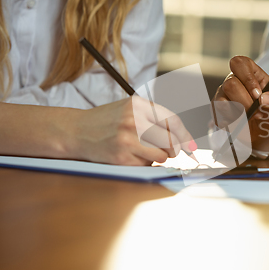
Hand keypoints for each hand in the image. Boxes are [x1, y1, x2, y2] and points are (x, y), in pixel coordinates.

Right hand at [70, 97, 195, 165]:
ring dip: (158, 156)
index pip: (173, 121)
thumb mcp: (130, 108)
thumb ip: (154, 117)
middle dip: (174, 149)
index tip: (191, 146)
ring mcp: (127, 139)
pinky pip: (146, 164)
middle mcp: (134, 120)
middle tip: (168, 151)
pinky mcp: (121, 156)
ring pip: (161, 155)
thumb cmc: (107, 120)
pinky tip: (130, 154)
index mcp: (139, 105)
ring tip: (143, 150)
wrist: (76, 131)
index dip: (186, 136)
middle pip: (171, 141)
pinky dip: (143, 162)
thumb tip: (183, 138)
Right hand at [213, 56, 268, 150]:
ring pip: (222, 101)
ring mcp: (222, 94)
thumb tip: (263, 99)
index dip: (248, 79)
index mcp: (250, 72)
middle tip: (258, 113)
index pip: (240, 64)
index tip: (258, 96)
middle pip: (230, 84)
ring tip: (251, 118)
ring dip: (239, 114)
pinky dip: (232, 122)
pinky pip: (218, 115)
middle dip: (246, 103)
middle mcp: (233, 80)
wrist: (264, 131)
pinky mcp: (217, 109)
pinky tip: (241, 123)